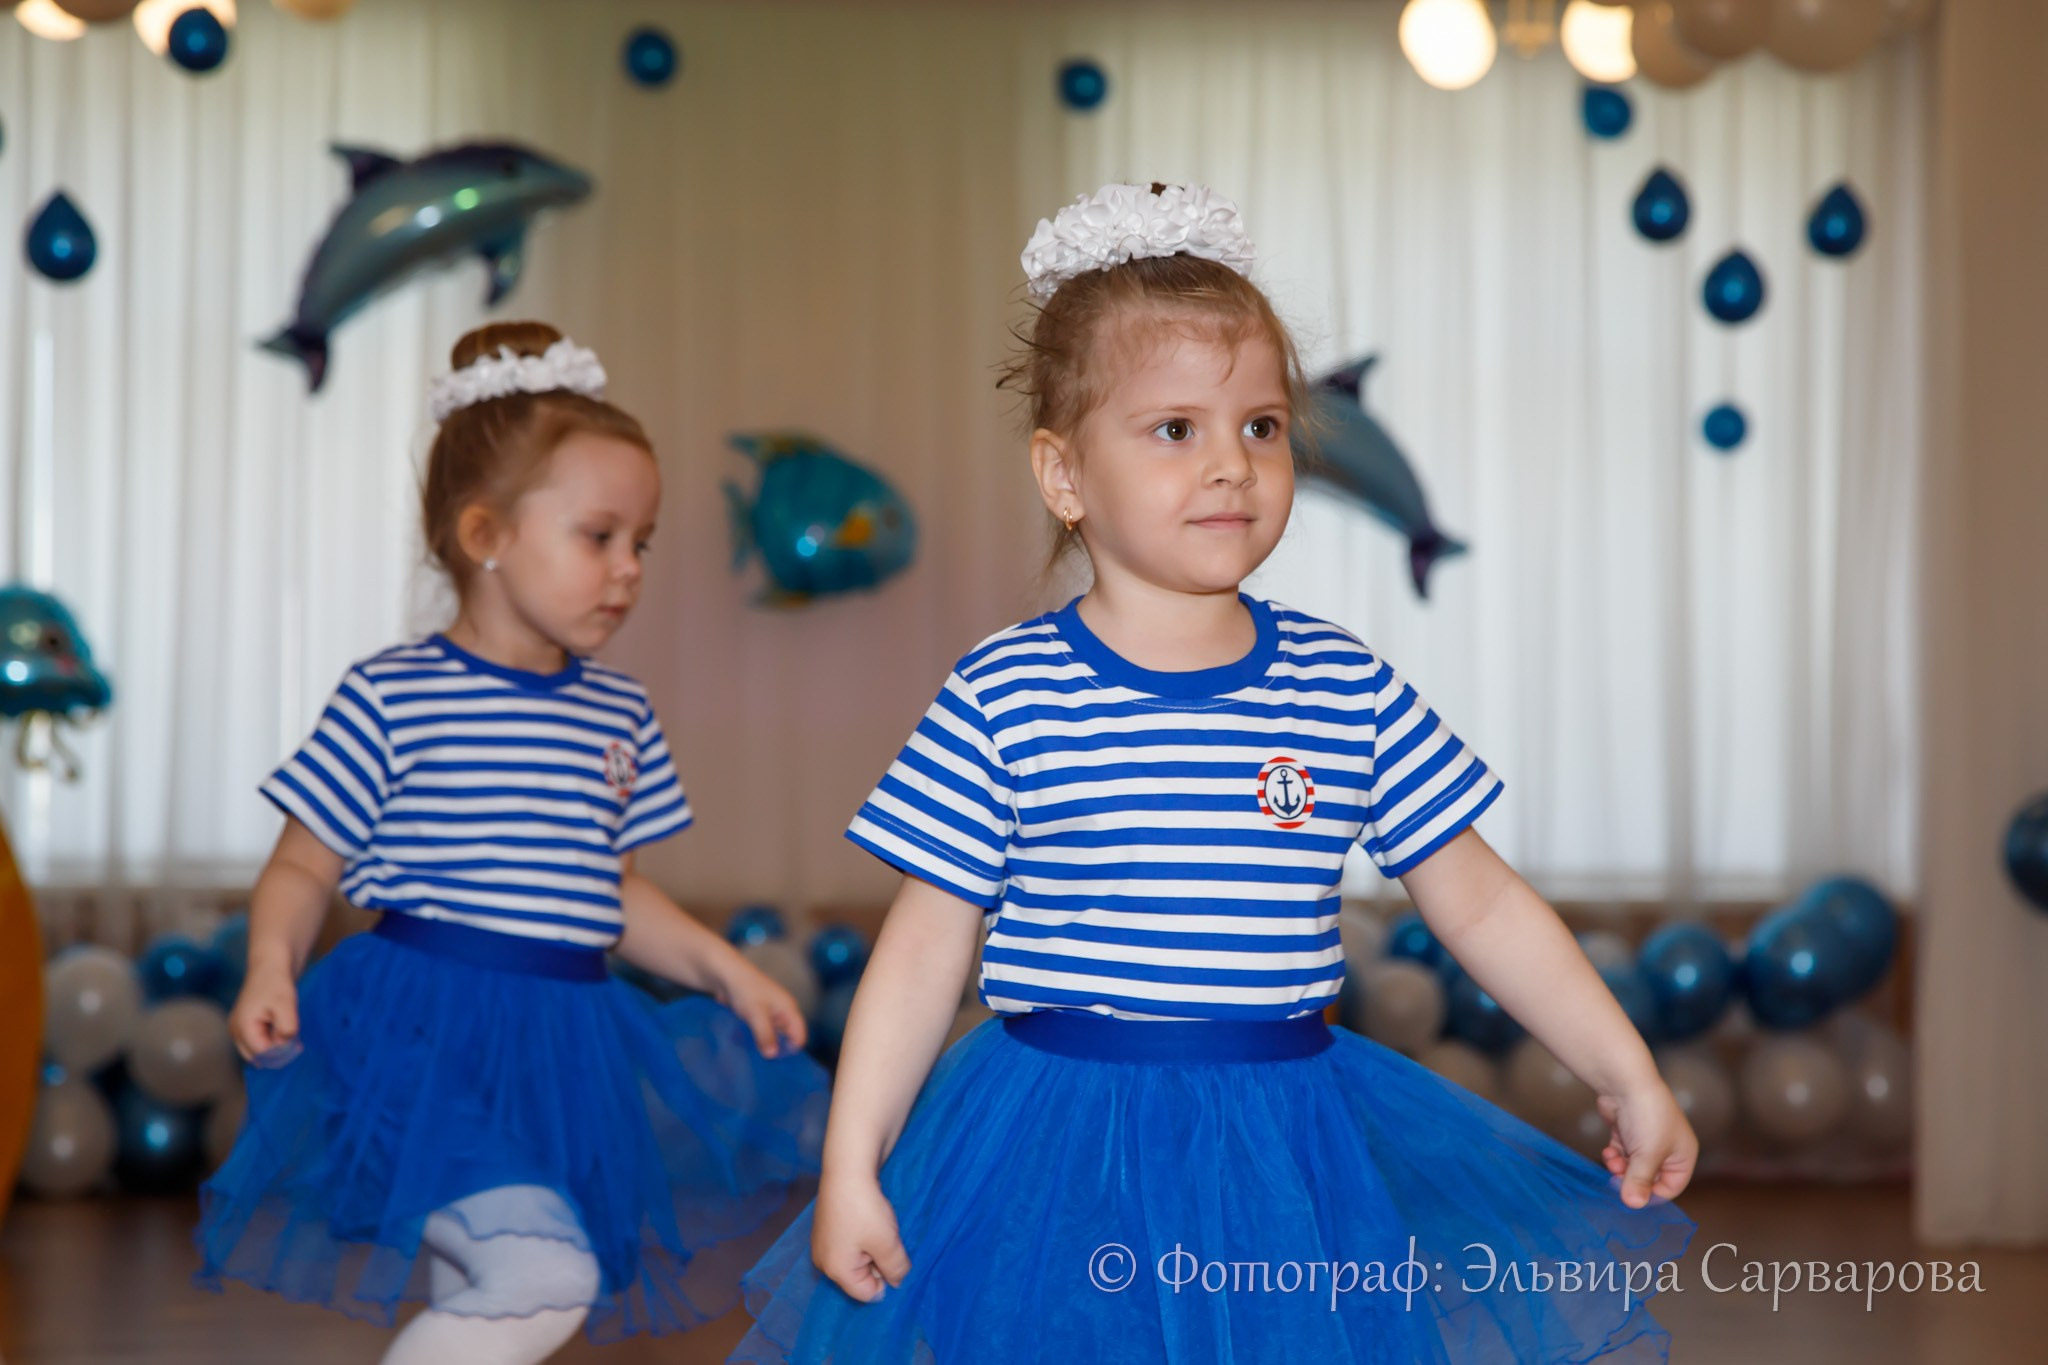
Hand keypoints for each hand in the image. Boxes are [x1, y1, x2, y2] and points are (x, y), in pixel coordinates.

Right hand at [229, 965, 299, 1063]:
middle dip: (276, 1052)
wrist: (269, 965)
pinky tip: (281, 1029)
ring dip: (273, 1046)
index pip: (262, 1054)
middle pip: (257, 1056)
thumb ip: (286, 1031)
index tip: (296, 1043)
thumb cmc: (277, 984)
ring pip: (257, 1050)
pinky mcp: (242, 1025)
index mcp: (242, 1027)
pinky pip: (256, 1041)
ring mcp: (236, 1029)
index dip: (280, 1052)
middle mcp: (234, 1031)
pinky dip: (269, 1040)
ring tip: (288, 1031)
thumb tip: (284, 1047)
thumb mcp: (287, 1007)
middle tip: (295, 1041)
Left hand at [715, 956, 809, 1058]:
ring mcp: (767, 1014)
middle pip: (785, 1038)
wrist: (723, 974)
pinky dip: (752, 1040)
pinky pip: (757, 1033)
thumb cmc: (745, 989)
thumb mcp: (756, 1014)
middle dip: (776, 1050)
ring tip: (753, 1061)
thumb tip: (772, 1055)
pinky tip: (743, 1050)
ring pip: (770, 1036)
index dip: (792, 1050)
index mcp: (788, 1009)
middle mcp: (780, 1012)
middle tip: (764, 1067)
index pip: (799, 1035)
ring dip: (762, 1046)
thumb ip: (766, 1034)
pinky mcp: (753, 1016)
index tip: (778, 1064)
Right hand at [812, 1168, 909, 1303]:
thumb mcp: (887, 1243)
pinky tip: (865, 1217)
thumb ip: (896, 1269)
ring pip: (856, 1258)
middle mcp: (823, 1262)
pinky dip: (861, 1235)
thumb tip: (896, 1282)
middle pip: (859, 1276)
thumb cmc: (865, 1210)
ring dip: (871, 1247)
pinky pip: (848, 1243)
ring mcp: (821, 1243)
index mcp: (836, 1271)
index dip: (886, 1278)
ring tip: (875, 1225)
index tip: (891, 1254)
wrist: (847, 1169)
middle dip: (877, 1262)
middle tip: (883, 1237)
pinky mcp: (824, 1227)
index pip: (868, 1294)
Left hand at [1596, 1082, 1697, 1208]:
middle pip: (1649, 1178)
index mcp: (1683, 1155)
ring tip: (1613, 1161)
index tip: (1632, 1195)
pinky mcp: (1628, 1133)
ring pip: (1632, 1167)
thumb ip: (1640, 1181)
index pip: (1671, 1187)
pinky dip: (1614, 1157)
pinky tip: (1609, 1152)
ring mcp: (1646, 1140)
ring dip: (1620, 1168)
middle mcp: (1667, 1149)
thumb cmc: (1647, 1117)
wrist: (1626, 1083)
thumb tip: (1633, 1204)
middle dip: (1631, 1179)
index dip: (1652, 1194)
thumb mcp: (1647, 1154)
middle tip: (1616, 1179)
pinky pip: (1622, 1155)